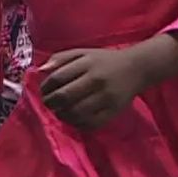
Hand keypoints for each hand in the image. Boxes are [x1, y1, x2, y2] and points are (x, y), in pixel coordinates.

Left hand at [38, 48, 153, 129]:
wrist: (136, 69)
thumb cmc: (104, 60)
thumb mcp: (83, 52)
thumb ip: (61, 58)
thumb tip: (40, 70)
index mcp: (87, 64)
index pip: (58, 77)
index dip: (46, 86)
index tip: (44, 90)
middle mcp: (96, 80)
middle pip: (64, 96)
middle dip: (50, 102)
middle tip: (49, 103)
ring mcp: (105, 98)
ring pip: (75, 113)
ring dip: (61, 115)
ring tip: (59, 111)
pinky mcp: (113, 112)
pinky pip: (89, 124)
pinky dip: (76, 124)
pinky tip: (73, 118)